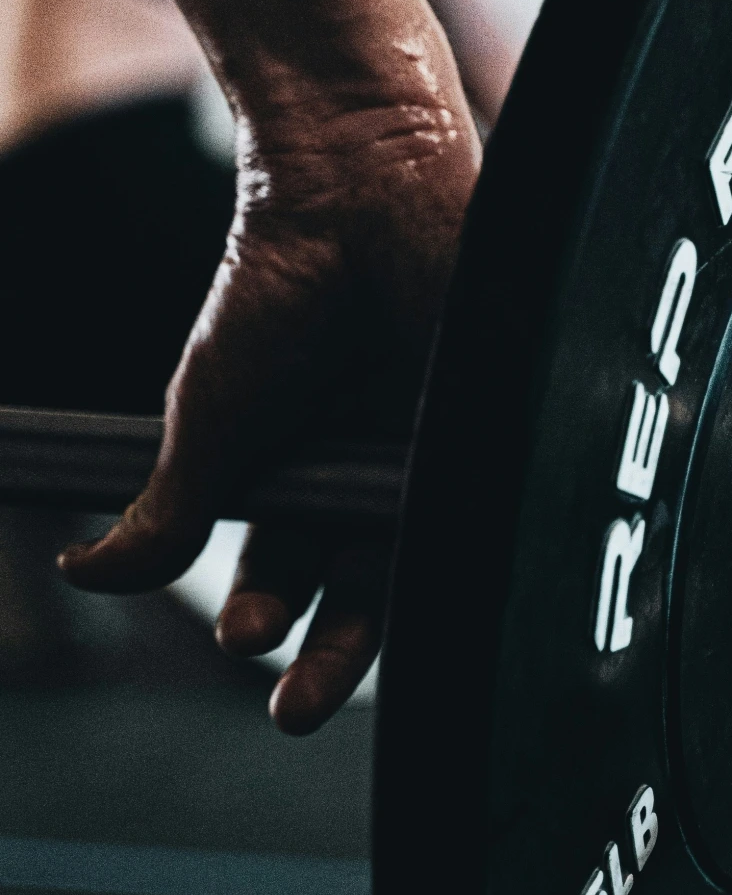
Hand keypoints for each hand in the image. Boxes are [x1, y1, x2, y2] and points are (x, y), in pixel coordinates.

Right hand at [61, 81, 480, 732]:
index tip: (243, 644)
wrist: (352, 188)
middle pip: (362, 595)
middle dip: (328, 657)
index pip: (292, 583)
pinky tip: (448, 583)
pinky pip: (482, 503)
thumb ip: (164, 512)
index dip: (271, 624)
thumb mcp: (210, 419)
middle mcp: (374, 477)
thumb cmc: (275, 289)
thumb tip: (82, 575)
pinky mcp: (486, 426)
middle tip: (295, 706)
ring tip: (354, 652)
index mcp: (304, 481)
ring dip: (387, 620)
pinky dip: (468, 547)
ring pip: (420, 563)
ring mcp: (435, 453)